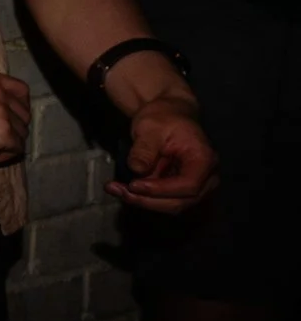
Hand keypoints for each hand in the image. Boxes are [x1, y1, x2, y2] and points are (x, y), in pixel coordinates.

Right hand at [0, 69, 30, 161]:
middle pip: (25, 115)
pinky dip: (2, 156)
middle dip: (13, 128)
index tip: (9, 117)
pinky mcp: (4, 133)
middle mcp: (0, 92)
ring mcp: (4, 112)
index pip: (21, 90)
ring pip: (22, 134)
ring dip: (7, 144)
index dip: (19, 107)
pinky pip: (16, 149)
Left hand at [109, 94, 217, 212]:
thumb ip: (144, 149)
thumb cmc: (163, 119)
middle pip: (180, 201)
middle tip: (118, 190)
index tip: (134, 185)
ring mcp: (196, 186)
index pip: (188, 185)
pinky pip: (164, 200)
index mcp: (204, 159)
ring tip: (115, 189)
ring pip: (171, 205)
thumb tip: (137, 169)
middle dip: (147, 200)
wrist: (168, 115)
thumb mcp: (149, 128)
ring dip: (142, 201)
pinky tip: (122, 189)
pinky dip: (143, 197)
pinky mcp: (181, 190)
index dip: (161, 190)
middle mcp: (206, 177)